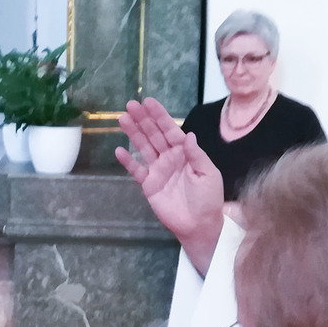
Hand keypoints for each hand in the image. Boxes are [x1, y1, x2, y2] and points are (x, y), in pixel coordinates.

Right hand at [115, 98, 225, 272]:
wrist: (200, 224)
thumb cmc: (208, 198)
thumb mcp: (208, 174)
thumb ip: (196, 155)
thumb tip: (188, 136)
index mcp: (185, 152)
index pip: (170, 129)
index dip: (159, 116)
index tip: (148, 102)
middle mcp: (170, 157)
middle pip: (154, 134)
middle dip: (143, 119)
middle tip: (130, 105)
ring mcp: (158, 170)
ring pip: (143, 148)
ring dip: (133, 133)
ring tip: (123, 119)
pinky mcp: (149, 185)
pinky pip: (136, 171)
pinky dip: (128, 161)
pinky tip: (119, 150)